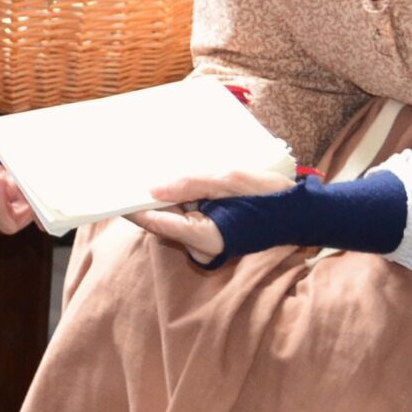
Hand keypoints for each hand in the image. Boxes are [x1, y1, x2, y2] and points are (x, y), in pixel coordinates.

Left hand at [124, 169, 296, 260]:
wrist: (301, 212)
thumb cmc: (270, 197)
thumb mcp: (231, 180)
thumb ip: (191, 185)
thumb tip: (153, 188)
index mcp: (205, 236)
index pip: (156, 222)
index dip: (131, 206)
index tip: (110, 190)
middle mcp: (202, 245)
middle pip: (161, 219)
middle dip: (145, 197)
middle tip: (124, 169)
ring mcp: (205, 240)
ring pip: (172, 216)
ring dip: (164, 195)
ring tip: (146, 166)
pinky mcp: (210, 233)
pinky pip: (186, 215)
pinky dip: (179, 198)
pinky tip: (173, 177)